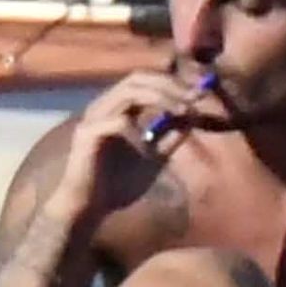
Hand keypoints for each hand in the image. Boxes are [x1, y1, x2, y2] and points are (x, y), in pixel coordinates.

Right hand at [45, 69, 206, 225]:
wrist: (90, 209)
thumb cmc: (118, 184)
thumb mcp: (154, 158)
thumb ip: (170, 139)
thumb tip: (192, 119)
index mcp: (118, 109)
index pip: (146, 80)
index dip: (173, 84)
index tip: (198, 95)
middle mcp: (104, 106)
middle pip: (138, 78)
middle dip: (170, 86)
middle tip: (193, 99)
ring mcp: (93, 118)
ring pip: (129, 93)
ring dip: (161, 99)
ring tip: (182, 113)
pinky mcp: (87, 134)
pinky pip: (119, 122)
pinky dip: (139, 133)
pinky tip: (149, 151)